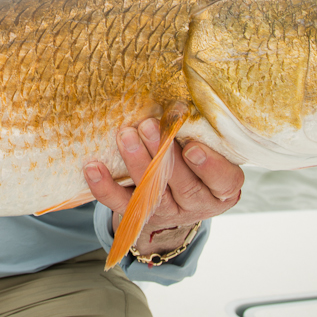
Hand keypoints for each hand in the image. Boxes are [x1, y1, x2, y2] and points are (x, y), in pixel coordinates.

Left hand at [85, 106, 243, 257]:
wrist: (175, 201)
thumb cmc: (194, 162)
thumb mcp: (209, 149)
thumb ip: (200, 133)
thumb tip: (178, 100)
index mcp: (221, 187)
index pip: (223, 180)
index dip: (209, 165)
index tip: (191, 146)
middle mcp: (198, 204)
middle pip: (184, 186)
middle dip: (164, 155)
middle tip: (148, 126)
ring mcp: (168, 212)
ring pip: (153, 194)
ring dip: (137, 163)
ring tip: (125, 136)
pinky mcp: (140, 216)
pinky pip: (121, 204)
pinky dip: (105, 187)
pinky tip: (93, 167)